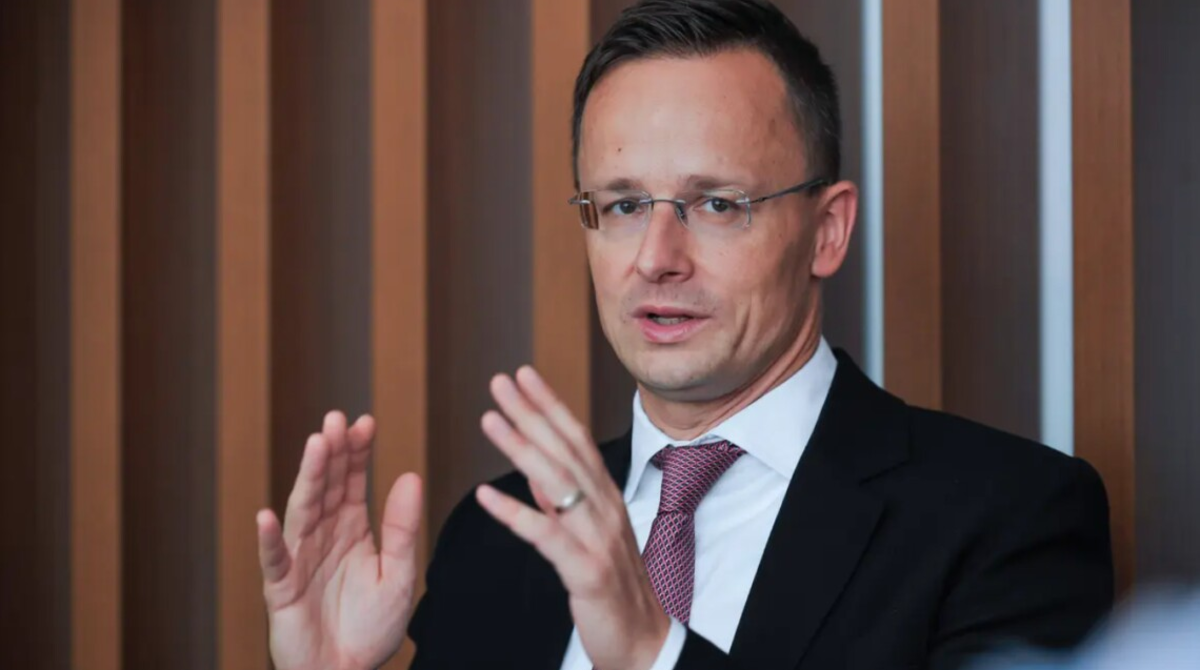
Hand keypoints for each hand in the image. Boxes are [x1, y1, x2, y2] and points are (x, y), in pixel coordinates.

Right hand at [257, 412, 421, 669]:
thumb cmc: (372, 627)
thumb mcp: (400, 575)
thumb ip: (403, 528)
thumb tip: (410, 476)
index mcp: (352, 529)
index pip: (351, 481)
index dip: (357, 452)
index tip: (364, 421)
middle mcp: (323, 536)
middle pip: (325, 487)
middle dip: (331, 453)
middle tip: (336, 419)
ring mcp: (300, 559)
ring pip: (302, 511)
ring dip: (308, 478)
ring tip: (315, 445)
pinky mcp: (282, 589)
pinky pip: (275, 561)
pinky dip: (270, 540)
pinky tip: (265, 517)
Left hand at [475, 367, 670, 669]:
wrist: (642, 644)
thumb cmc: (613, 590)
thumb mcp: (589, 538)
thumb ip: (564, 506)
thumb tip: (537, 476)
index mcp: (605, 498)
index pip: (575, 439)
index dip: (549, 404)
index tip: (523, 374)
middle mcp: (605, 509)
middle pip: (565, 450)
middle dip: (531, 412)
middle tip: (500, 381)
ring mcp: (598, 538)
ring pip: (557, 483)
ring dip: (521, 447)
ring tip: (489, 420)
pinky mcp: (587, 571)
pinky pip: (546, 537)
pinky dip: (515, 513)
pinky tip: (485, 496)